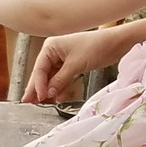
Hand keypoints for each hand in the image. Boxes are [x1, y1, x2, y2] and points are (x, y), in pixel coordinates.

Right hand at [24, 24, 145, 103]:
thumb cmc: (96, 47)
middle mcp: (53, 52)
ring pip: (51, 77)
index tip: (38, 98)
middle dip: (37, 88)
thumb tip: (47, 94)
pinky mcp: (71, 64)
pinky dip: (59, 87)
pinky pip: (61, 78)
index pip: (39, 69)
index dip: (38, 85)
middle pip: (42, 74)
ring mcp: (62, 58)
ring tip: (42, 103)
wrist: (117, 43)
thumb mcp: (75, 65)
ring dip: (49, 90)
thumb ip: (60, 80)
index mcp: (50, 47)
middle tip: (28, 102)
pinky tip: (57, 98)